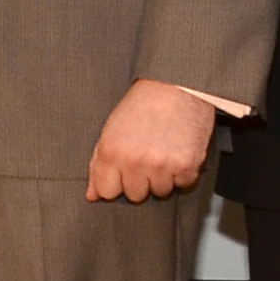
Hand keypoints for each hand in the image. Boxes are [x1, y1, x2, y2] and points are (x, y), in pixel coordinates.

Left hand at [88, 78, 218, 201]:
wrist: (178, 84)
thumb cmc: (144, 103)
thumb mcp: (112, 129)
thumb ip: (99, 164)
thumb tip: (93, 195)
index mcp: (111, 152)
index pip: (107, 192)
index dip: (116, 183)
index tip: (124, 172)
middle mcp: (135, 161)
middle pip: (135, 195)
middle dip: (141, 180)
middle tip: (148, 154)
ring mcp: (162, 165)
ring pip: (161, 192)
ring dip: (164, 177)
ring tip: (165, 150)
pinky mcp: (187, 165)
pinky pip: (184, 184)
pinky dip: (184, 172)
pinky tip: (180, 151)